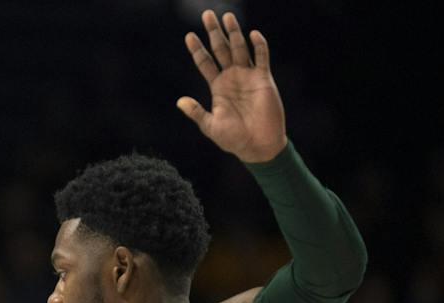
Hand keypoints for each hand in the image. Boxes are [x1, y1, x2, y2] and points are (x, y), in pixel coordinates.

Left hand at [177, 10, 286, 163]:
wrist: (257, 146)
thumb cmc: (233, 139)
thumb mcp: (210, 126)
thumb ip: (196, 112)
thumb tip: (179, 101)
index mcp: (217, 87)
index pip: (205, 63)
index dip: (197, 49)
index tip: (189, 36)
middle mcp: (232, 78)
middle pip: (221, 49)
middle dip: (214, 32)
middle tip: (207, 14)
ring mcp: (248, 76)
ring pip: (240, 48)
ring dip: (234, 33)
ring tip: (227, 16)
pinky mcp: (263, 79)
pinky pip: (262, 57)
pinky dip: (259, 45)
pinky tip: (252, 34)